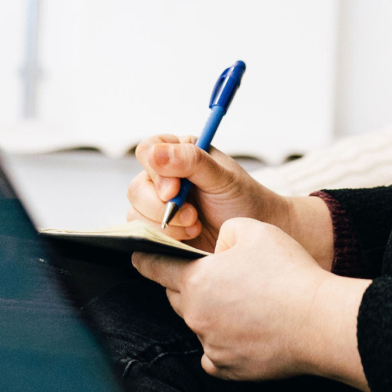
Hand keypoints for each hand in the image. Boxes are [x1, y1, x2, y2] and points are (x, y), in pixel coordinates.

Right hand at [127, 135, 287, 252]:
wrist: (254, 233)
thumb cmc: (243, 200)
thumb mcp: (222, 176)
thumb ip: (191, 161)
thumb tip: (155, 153)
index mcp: (178, 154)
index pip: (147, 152)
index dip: (155, 172)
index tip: (174, 191)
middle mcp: (164, 179)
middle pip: (137, 189)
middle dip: (161, 207)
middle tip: (192, 216)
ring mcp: (159, 206)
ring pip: (137, 215)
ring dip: (167, 226)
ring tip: (195, 227)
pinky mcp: (160, 232)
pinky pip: (144, 235)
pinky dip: (165, 239)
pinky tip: (189, 237)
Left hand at [131, 217, 370, 389]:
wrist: (319, 322)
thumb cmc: (289, 275)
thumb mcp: (253, 229)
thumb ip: (224, 232)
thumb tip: (217, 247)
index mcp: (196, 281)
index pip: (156, 268)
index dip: (146, 259)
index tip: (137, 258)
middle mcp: (196, 316)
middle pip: (178, 298)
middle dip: (189, 286)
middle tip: (218, 280)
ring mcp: (211, 346)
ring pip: (200, 326)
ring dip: (212, 315)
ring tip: (246, 306)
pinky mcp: (229, 369)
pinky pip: (215, 356)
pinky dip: (223, 346)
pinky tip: (244, 335)